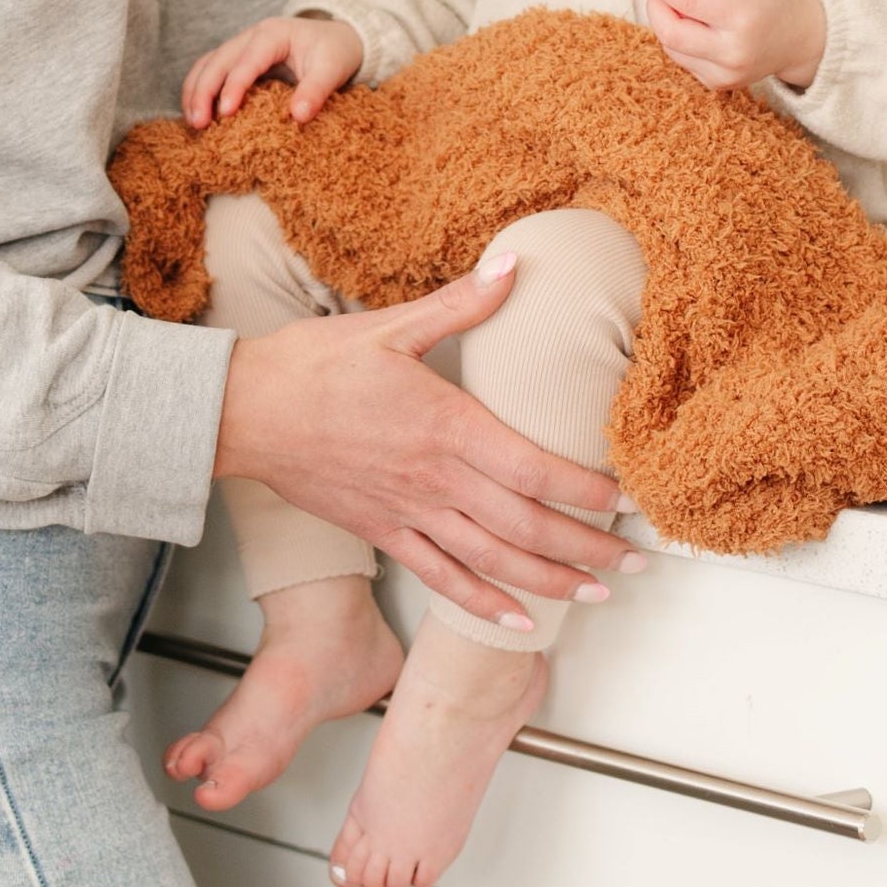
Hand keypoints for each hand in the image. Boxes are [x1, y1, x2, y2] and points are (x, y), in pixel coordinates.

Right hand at [182, 16, 364, 128]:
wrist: (337, 38)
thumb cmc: (334, 51)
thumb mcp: (332, 69)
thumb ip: (316, 91)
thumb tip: (299, 116)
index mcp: (273, 33)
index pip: (247, 59)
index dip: (234, 85)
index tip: (226, 113)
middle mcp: (251, 36)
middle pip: (218, 60)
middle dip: (204, 91)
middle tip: (199, 124)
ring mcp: (241, 46)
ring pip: (207, 64)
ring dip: (195, 91)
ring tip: (192, 123)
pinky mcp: (238, 60)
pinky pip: (211, 71)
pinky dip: (199, 90)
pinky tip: (197, 114)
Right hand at [214, 257, 642, 625]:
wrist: (246, 412)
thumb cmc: (315, 364)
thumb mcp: (390, 325)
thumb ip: (460, 303)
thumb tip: (514, 265)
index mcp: (444, 424)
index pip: (533, 468)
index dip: (587, 490)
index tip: (630, 502)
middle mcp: (434, 479)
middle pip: (526, 526)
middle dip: (589, 548)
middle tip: (640, 564)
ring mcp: (408, 513)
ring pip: (493, 561)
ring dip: (551, 582)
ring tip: (599, 594)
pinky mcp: (383, 533)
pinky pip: (441, 578)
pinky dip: (482, 604)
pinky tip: (518, 621)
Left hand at [644, 0, 826, 91]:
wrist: (798, 38)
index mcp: (745, 18)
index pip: (687, 1)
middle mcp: (734, 52)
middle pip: (670, 32)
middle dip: (655, 6)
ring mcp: (727, 73)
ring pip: (672, 47)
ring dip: (664, 22)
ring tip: (676, 4)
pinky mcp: (720, 84)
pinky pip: (683, 60)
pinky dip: (677, 39)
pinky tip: (690, 24)